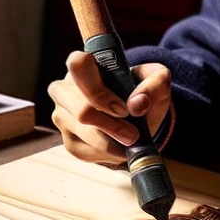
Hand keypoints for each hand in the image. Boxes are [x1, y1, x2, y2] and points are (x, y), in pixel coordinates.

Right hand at [47, 51, 171, 165]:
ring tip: (130, 141)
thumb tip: (137, 104)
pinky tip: (118, 147)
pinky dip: (105, 154)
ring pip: (83, 133)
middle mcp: (64, 88)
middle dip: (112, 126)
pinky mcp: (67, 138)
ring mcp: (61, 114)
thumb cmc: (142, 91)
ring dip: (111, 142)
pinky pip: (83, 151)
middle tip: (133, 135)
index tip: (123, 109)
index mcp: (84, 65)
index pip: (78, 65)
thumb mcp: (158, 81)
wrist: (137, 115)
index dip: (100, 91)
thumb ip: (153, 85)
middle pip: (82, 110)